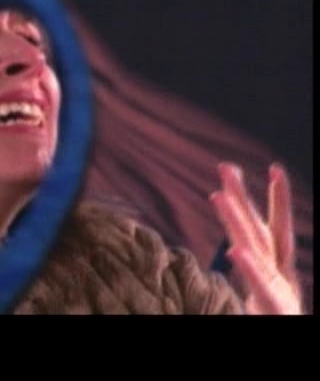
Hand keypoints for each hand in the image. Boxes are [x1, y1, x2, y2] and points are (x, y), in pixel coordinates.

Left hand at [210, 162, 302, 313]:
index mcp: (274, 274)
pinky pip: (263, 290)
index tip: (241, 170)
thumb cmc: (273, 319)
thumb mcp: (259, 300)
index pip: (262, 231)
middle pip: (258, 231)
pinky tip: (236, 251)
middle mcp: (279, 278)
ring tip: (217, 195)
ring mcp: (279, 294)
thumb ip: (250, 274)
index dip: (253, 202)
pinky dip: (250, 270)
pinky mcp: (276, 312)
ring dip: (237, 222)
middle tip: (224, 167)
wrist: (288, 339)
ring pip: (257, 252)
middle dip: (242, 198)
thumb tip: (235, 248)